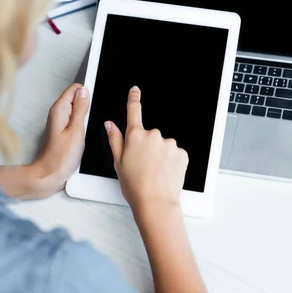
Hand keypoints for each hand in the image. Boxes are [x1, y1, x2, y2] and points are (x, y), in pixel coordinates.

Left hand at [0, 83, 88, 198]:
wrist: (49, 175)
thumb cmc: (60, 158)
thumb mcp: (76, 131)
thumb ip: (81, 109)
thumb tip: (84, 91)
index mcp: (60, 109)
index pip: (75, 88)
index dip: (88, 91)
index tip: (97, 99)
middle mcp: (58, 113)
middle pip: (77, 98)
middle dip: (88, 103)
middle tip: (93, 118)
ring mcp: (60, 122)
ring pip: (77, 109)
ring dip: (86, 115)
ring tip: (89, 127)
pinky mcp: (63, 131)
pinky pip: (75, 120)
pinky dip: (83, 123)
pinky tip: (86, 133)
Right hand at [104, 86, 188, 212]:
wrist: (155, 202)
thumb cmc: (135, 186)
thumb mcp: (118, 163)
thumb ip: (115, 140)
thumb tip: (110, 124)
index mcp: (135, 137)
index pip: (134, 111)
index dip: (134, 99)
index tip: (135, 90)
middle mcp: (153, 135)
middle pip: (150, 135)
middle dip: (148, 146)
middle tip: (144, 165)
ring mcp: (169, 143)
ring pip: (163, 145)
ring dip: (161, 154)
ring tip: (155, 172)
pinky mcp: (181, 153)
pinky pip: (175, 153)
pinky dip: (172, 161)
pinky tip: (166, 173)